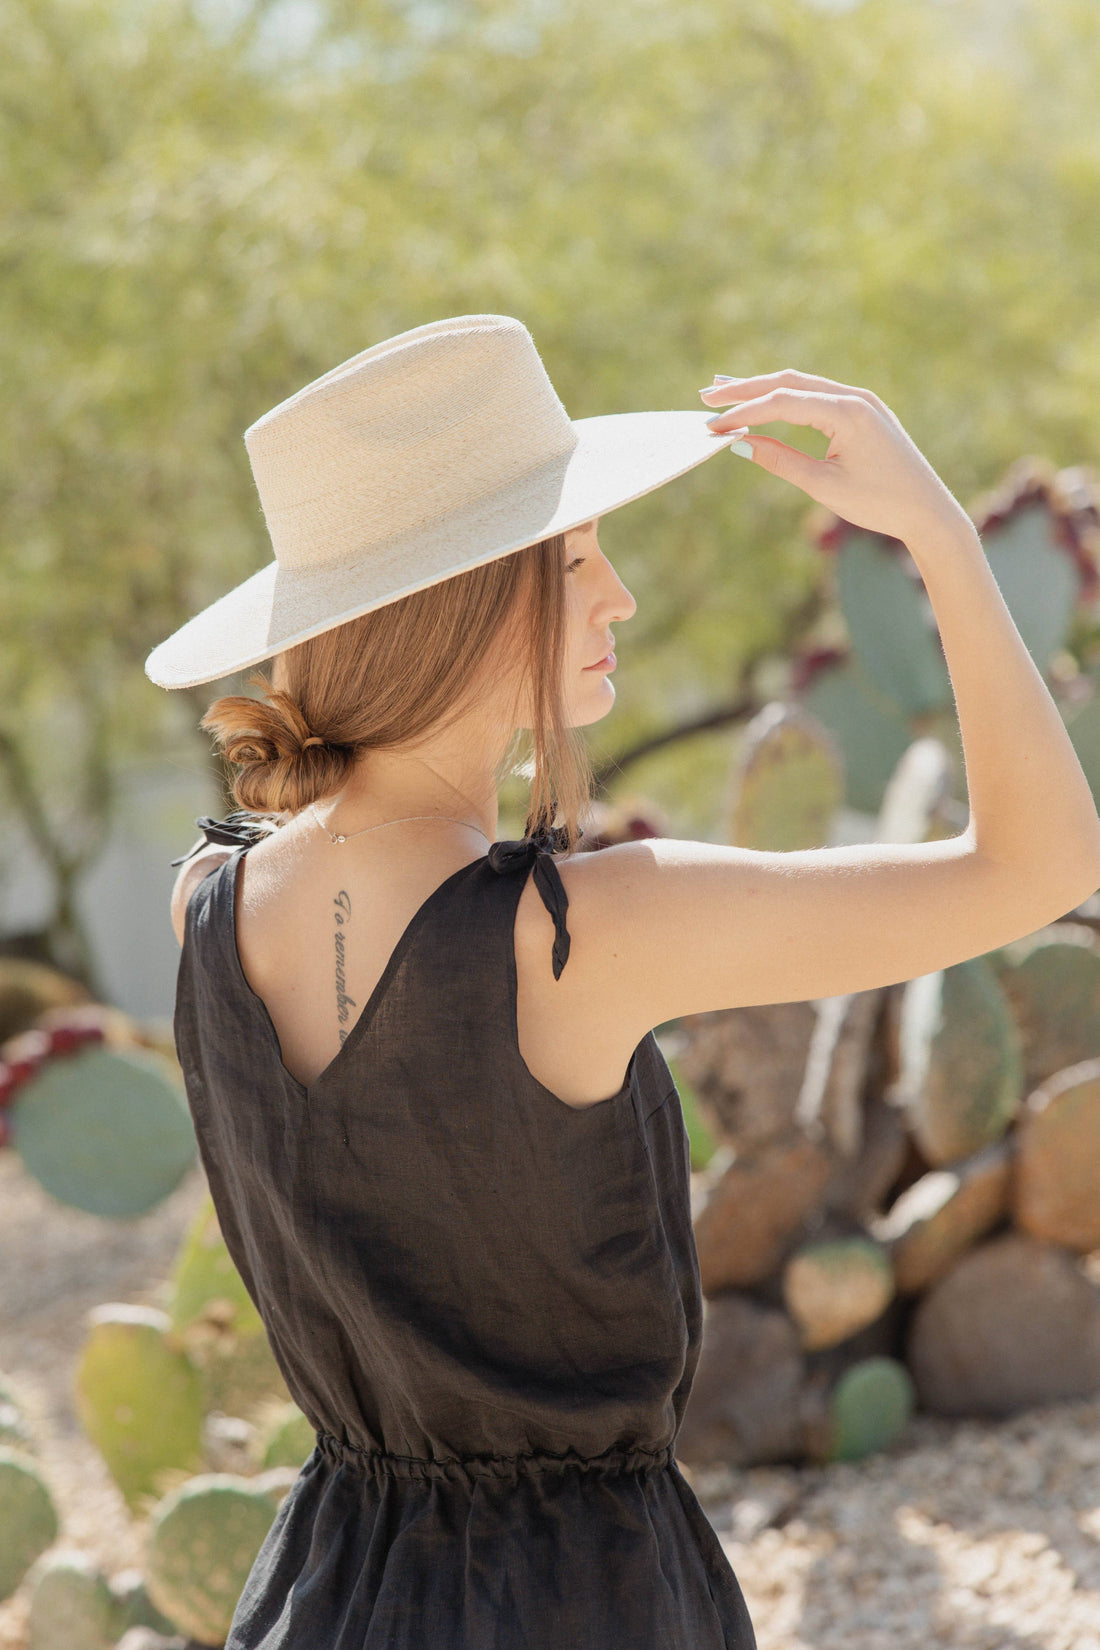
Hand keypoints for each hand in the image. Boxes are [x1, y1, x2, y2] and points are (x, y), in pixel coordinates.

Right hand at [700, 369, 973, 546]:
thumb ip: (780, 460)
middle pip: (789, 383)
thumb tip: (740, 444)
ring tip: (726, 391)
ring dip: (764, 388)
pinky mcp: (864, 411)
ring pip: (802, 385)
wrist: (929, 511)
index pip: (783, 402)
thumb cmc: (879, 503)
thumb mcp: (823, 486)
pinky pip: (818, 396)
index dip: (743, 413)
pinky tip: (766, 401)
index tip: (712, 426)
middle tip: (706, 396)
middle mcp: (855, 397)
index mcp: (847, 413)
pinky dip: (788, 398)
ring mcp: (861, 401)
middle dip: (746, 389)